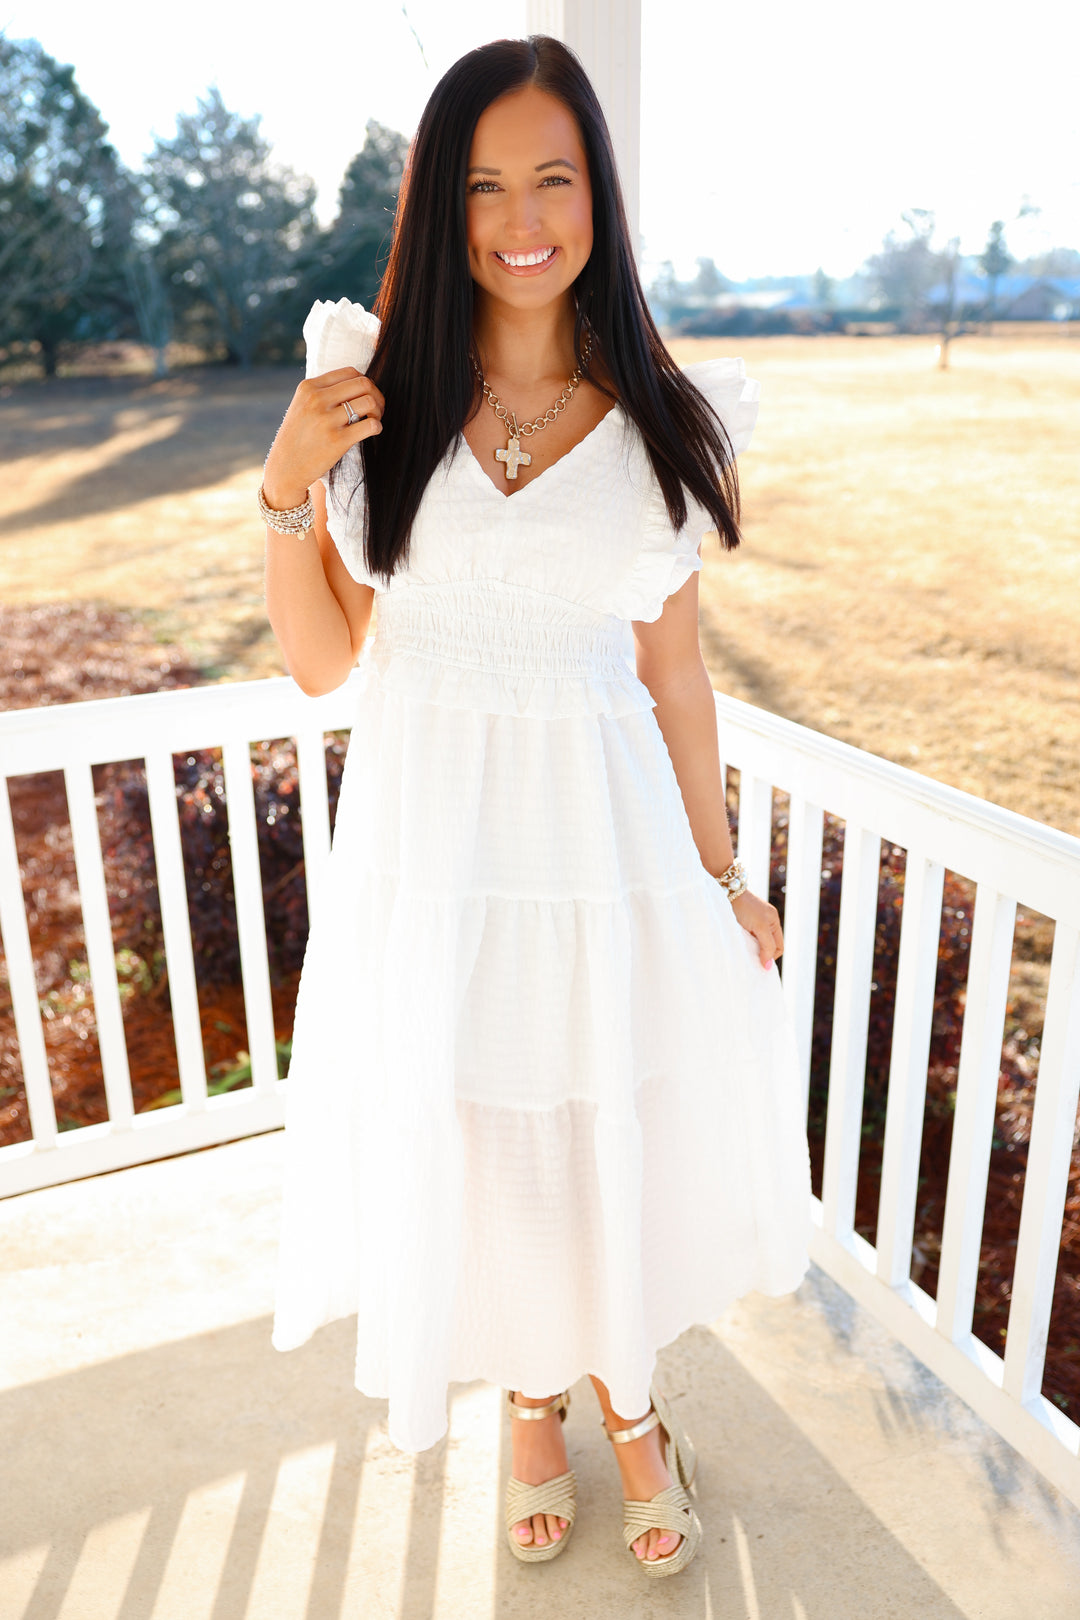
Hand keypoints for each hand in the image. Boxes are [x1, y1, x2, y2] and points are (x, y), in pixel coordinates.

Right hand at [263, 366, 383, 509]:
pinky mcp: (337, 441)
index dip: (365, 382)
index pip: (350, 372)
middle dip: (376, 394)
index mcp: (309, 388)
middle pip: (363, 383)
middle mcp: (316, 400)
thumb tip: (360, 383)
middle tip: (376, 408)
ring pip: (369, 402)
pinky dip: (377, 426)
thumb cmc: (299, 437)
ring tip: (374, 419)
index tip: (366, 395)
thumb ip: (324, 392)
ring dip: (378, 410)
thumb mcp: (302, 406)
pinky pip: (370, 425)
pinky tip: (373, 431)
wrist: (285, 468)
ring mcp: (326, 420)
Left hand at [730, 889, 782, 966]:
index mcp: (773, 921)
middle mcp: (766, 921)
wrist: (726, 891)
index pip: (778, 947)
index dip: (770, 957)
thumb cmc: (744, 908)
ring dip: (752, 949)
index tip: (759, 963)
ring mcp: (754, 921)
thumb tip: (768, 966)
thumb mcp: (760, 927)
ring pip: (758, 943)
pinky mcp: (743, 921)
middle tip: (750, 960)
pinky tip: (738, 945)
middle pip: (769, 945)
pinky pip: (749, 938)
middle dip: (761, 954)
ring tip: (743, 952)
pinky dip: (745, 944)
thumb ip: (767, 945)